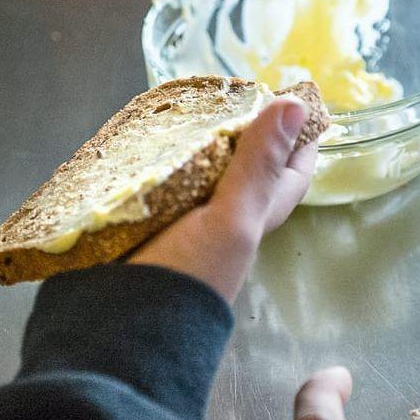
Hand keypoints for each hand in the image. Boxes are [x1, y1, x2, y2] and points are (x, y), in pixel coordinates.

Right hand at [130, 97, 316, 300]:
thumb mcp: (229, 220)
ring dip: (193, 140)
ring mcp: (178, 222)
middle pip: (242, 167)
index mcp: (250, 219)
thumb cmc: (186, 278)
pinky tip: (140, 138)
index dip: (299, 137)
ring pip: (196, 171)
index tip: (297, 97)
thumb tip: (296, 105)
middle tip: (230, 88)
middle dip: (241, 129)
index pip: (290, 173)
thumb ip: (258, 166)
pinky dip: (153, 158)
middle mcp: (219, 220)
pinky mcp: (138, 223)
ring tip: (183, 103)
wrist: (120, 332)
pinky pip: (153, 182)